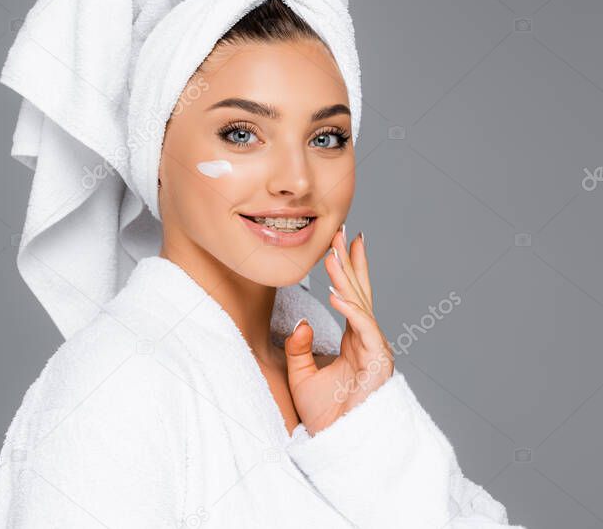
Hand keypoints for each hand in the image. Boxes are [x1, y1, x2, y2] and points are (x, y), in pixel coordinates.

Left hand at [283, 225, 394, 434]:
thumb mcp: (300, 375)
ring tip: (333, 254)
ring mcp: (375, 350)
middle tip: (342, 231)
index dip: (346, 269)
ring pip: (361, 305)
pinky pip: (364, 330)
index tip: (338, 242)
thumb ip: (297, 347)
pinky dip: (351, 310)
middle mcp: (366, 340)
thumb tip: (299, 323)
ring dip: (347, 278)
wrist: (339, 443)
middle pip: (359, 292)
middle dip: (351, 261)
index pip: (350, 296)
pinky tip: (336, 293)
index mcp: (352, 340)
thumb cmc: (325, 415)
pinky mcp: (377, 363)